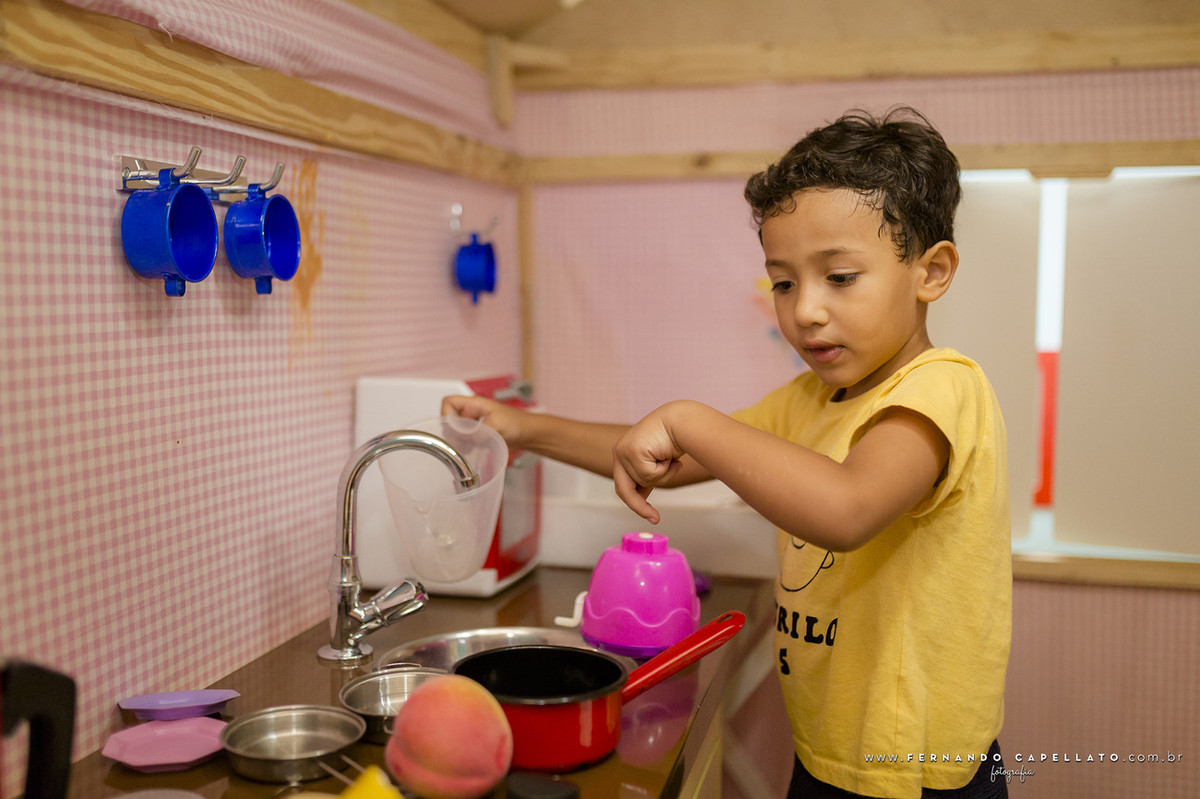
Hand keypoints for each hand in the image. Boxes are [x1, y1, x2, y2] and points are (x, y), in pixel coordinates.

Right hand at [440, 395, 526, 448]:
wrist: (527, 434)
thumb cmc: (517, 423)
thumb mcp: (497, 425)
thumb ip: (479, 431)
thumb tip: (467, 439)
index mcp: (474, 404)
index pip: (449, 402)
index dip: (446, 414)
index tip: (453, 428)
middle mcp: (471, 413)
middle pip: (450, 419)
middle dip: (453, 432)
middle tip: (462, 440)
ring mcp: (474, 424)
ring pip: (455, 432)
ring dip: (459, 441)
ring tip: (468, 447)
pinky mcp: (477, 435)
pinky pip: (464, 441)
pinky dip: (465, 447)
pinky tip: (474, 450)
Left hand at [612, 405, 685, 524]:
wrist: (681, 420)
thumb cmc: (673, 438)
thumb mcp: (657, 462)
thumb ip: (648, 476)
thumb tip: (642, 496)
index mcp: (622, 453)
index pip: (624, 484)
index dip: (636, 502)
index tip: (651, 517)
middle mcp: (619, 451)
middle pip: (625, 489)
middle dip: (640, 506)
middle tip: (655, 518)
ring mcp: (623, 451)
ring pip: (644, 482)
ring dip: (663, 474)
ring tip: (669, 458)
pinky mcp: (632, 451)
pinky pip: (650, 475)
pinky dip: (664, 469)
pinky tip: (668, 455)